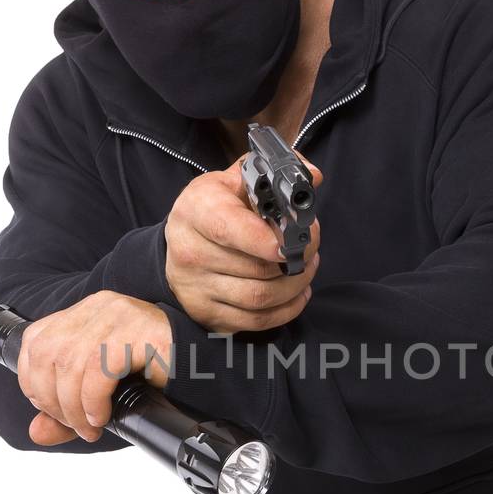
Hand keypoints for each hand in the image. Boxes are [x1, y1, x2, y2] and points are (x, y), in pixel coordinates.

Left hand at [17, 291, 173, 446]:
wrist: (206, 366)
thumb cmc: (155, 376)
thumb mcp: (102, 395)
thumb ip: (66, 411)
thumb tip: (36, 432)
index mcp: (85, 313)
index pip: (34, 340)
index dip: (32, 381)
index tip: (52, 412)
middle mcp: (99, 307)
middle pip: (47, 353)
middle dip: (51, 399)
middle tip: (73, 425)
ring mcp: (120, 315)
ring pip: (70, 363)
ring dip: (73, 406)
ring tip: (90, 427)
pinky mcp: (139, 331)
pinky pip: (100, 369)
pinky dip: (94, 400)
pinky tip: (103, 415)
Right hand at [164, 151, 322, 333]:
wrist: (180, 240)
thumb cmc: (215, 207)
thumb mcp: (236, 179)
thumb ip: (276, 172)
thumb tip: (312, 176)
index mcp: (196, 209)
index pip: (230, 229)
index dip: (267, 240)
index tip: (293, 241)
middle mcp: (190, 250)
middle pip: (256, 268)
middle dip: (296, 260)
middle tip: (311, 248)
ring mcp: (195, 287)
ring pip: (260, 298)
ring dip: (295, 285)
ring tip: (305, 268)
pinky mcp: (206, 313)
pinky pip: (256, 321)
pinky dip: (286, 309)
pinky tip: (296, 292)